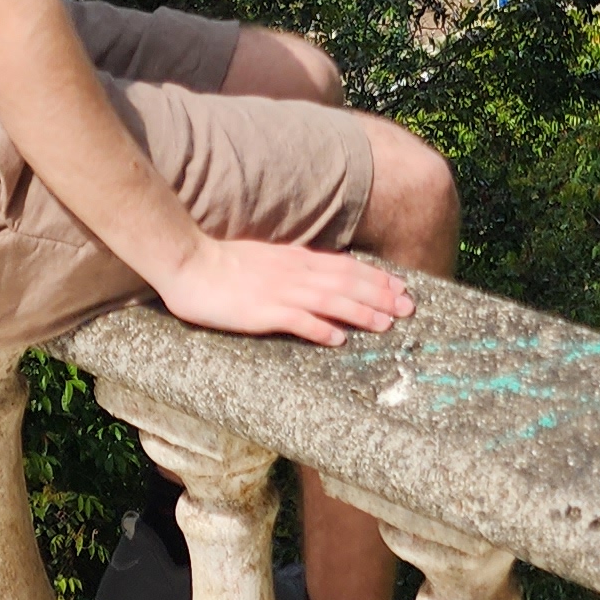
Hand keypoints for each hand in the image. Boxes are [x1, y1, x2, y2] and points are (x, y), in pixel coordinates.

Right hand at [157, 235, 418, 347]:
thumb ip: (294, 267)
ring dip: (361, 312)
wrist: (190, 262)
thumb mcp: (268, 258)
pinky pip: (297, 321)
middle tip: (408, 308)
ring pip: (331, 301)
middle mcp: (295, 272)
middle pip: (347, 283)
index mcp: (297, 259)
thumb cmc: (224, 262)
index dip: (376, 278)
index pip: (346, 267)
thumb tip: (321, 276)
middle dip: (381, 295)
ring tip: (386, 324)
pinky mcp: (262, 311)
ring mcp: (280, 291)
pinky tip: (339, 340)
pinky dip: (320, 329)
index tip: (401, 288)